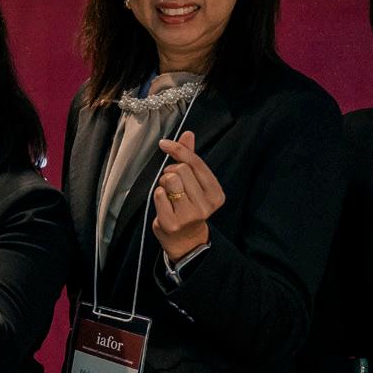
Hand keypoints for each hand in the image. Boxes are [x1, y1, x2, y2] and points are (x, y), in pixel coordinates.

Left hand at [151, 129, 224, 262]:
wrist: (184, 239)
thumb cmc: (187, 206)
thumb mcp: (194, 183)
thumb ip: (191, 158)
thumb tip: (188, 133)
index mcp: (215, 193)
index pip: (196, 163)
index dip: (178, 149)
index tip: (164, 144)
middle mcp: (206, 205)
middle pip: (180, 169)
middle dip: (170, 172)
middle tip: (171, 185)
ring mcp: (189, 215)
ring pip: (169, 180)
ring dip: (163, 183)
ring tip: (168, 194)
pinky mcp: (172, 223)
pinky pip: (159, 194)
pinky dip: (157, 195)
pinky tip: (164, 205)